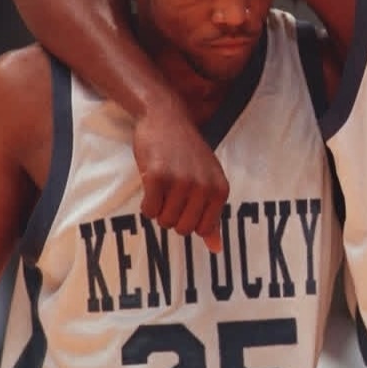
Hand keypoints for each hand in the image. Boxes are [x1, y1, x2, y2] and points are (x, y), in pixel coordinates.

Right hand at [133, 100, 229, 252]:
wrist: (166, 118)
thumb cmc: (188, 153)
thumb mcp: (208, 180)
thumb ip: (212, 215)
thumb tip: (217, 249)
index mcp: (220, 189)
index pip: (202, 229)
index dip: (188, 220)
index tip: (184, 202)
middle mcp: (203, 187)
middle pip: (182, 229)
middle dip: (172, 216)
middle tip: (170, 194)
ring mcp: (180, 182)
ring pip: (164, 221)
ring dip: (159, 209)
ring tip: (163, 187)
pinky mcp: (157, 177)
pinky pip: (149, 211)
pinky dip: (146, 204)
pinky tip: (151, 184)